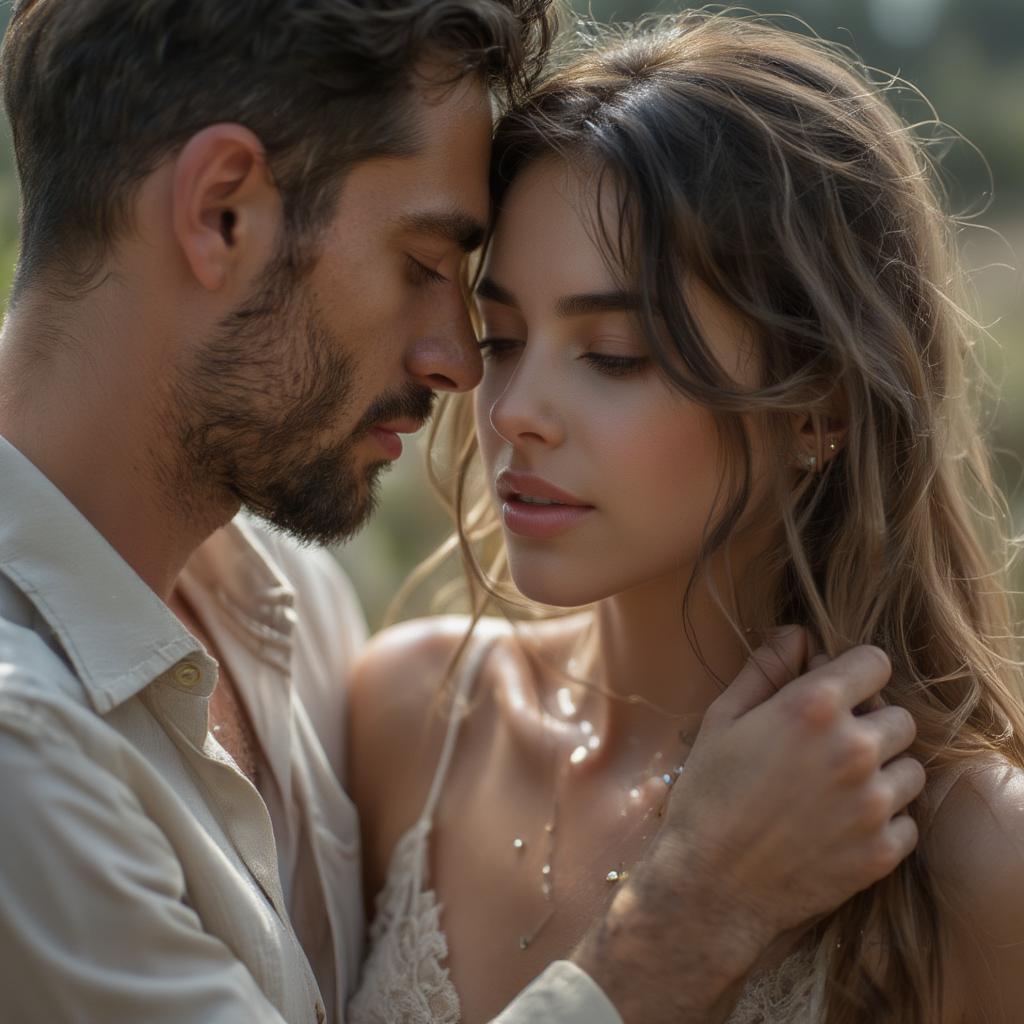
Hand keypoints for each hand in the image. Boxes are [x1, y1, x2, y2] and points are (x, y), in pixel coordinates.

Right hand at [573, 627, 923, 1022]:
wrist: (711, 884)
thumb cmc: (709, 794)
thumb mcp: (723, 719)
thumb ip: (765, 669)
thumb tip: (797, 635)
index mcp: (813, 707)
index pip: (875, 662)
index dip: (854, 673)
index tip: (838, 691)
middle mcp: (854, 749)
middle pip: (900, 717)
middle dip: (872, 724)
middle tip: (832, 747)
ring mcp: (874, 803)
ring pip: (911, 769)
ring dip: (884, 773)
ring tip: (839, 789)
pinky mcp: (883, 851)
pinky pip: (909, 821)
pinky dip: (885, 821)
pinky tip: (842, 825)